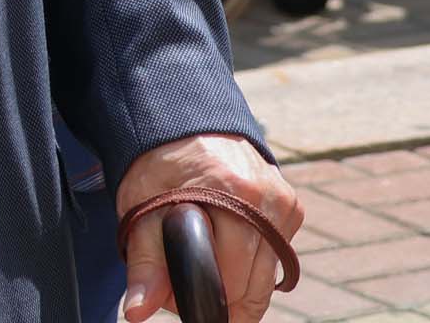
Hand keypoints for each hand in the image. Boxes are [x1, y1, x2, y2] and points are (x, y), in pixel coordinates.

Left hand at [118, 133, 303, 320]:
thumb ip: (145, 263)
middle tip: (184, 274)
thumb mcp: (141, 208)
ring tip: (204, 258)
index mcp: (231, 192)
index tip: (177, 293)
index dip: (201, 295)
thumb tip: (138, 310)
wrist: (184, 125)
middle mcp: (265, 197)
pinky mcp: (292, 208)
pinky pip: (275, 259)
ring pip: (267, 279)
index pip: (229, 280)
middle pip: (251, 285)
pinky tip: (226, 245)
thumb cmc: (160, 168)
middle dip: (218, 293)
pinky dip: (252, 264)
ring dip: (237, 282)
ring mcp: (283, 202)